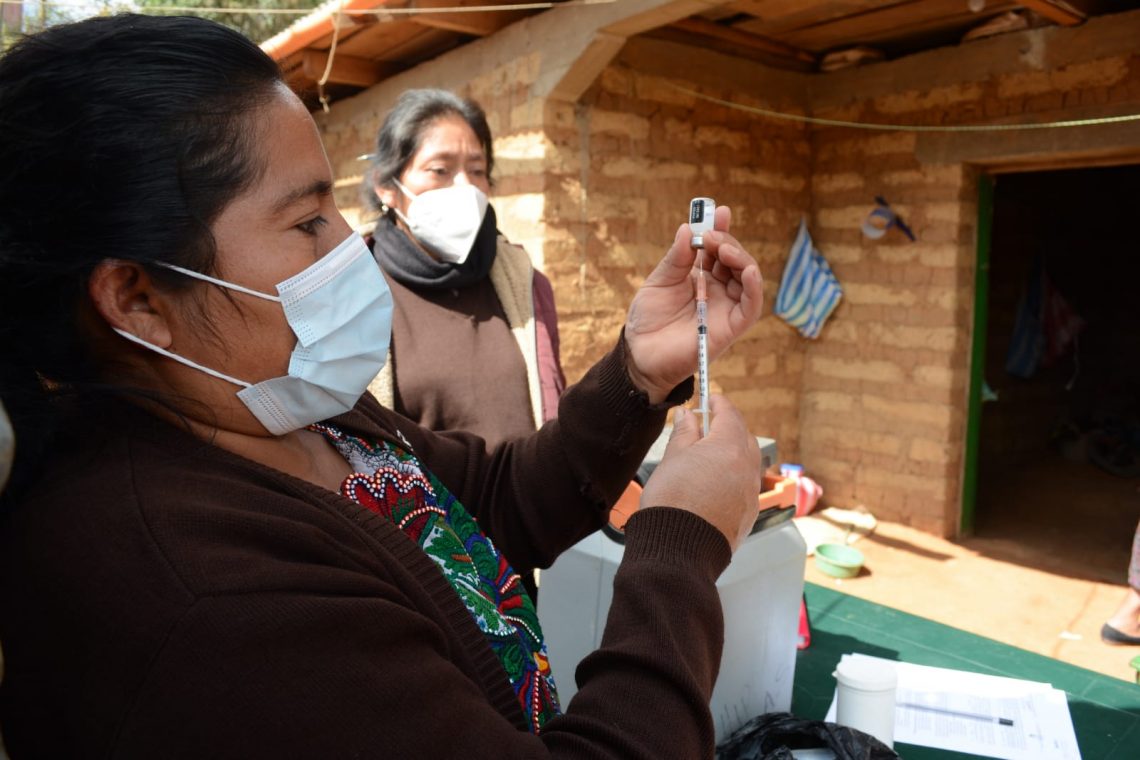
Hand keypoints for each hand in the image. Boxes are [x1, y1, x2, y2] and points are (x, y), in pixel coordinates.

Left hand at [624, 206, 762, 402]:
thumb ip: (676, 258)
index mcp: (702, 278)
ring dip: (741, 258)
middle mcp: (718, 291)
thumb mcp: (659, 281)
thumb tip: (687, 228)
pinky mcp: (730, 328)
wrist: (639, 355)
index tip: (718, 212)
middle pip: (735, 261)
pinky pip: (751, 307)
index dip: (721, 230)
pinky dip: (755, 287)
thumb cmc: (648, 320)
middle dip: (727, 242)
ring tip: (722, 248)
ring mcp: (726, 309)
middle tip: (711, 235)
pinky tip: (749, 270)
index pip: (718, 250)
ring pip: (748, 279)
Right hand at [639, 397, 761, 551]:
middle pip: (743, 437)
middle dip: (728, 428)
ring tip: (708, 457)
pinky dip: (733, 478)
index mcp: (729, 447)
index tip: (710, 398)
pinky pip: (744, 487)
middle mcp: (747, 468)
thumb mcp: (673, 458)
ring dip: (732, 454)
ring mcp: (751, 493)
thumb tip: (689, 416)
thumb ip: (685, 433)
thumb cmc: (672, 501)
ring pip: (746, 463)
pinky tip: (714, 484)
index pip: (728, 414)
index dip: (718, 404)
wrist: (679, 549)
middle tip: (708, 425)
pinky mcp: (749, 514)